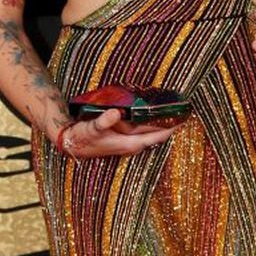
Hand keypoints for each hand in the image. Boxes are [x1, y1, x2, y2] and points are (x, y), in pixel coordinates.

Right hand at [55, 105, 179, 158]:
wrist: (72, 143)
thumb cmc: (84, 137)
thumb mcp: (92, 128)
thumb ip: (104, 121)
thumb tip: (115, 113)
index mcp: (130, 143)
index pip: (157, 135)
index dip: (171, 128)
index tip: (184, 119)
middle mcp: (133, 144)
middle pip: (157, 133)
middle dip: (170, 124)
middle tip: (183, 110)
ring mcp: (129, 142)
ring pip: (151, 132)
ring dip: (162, 123)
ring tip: (173, 110)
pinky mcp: (124, 138)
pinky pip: (143, 130)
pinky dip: (151, 122)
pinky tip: (153, 114)